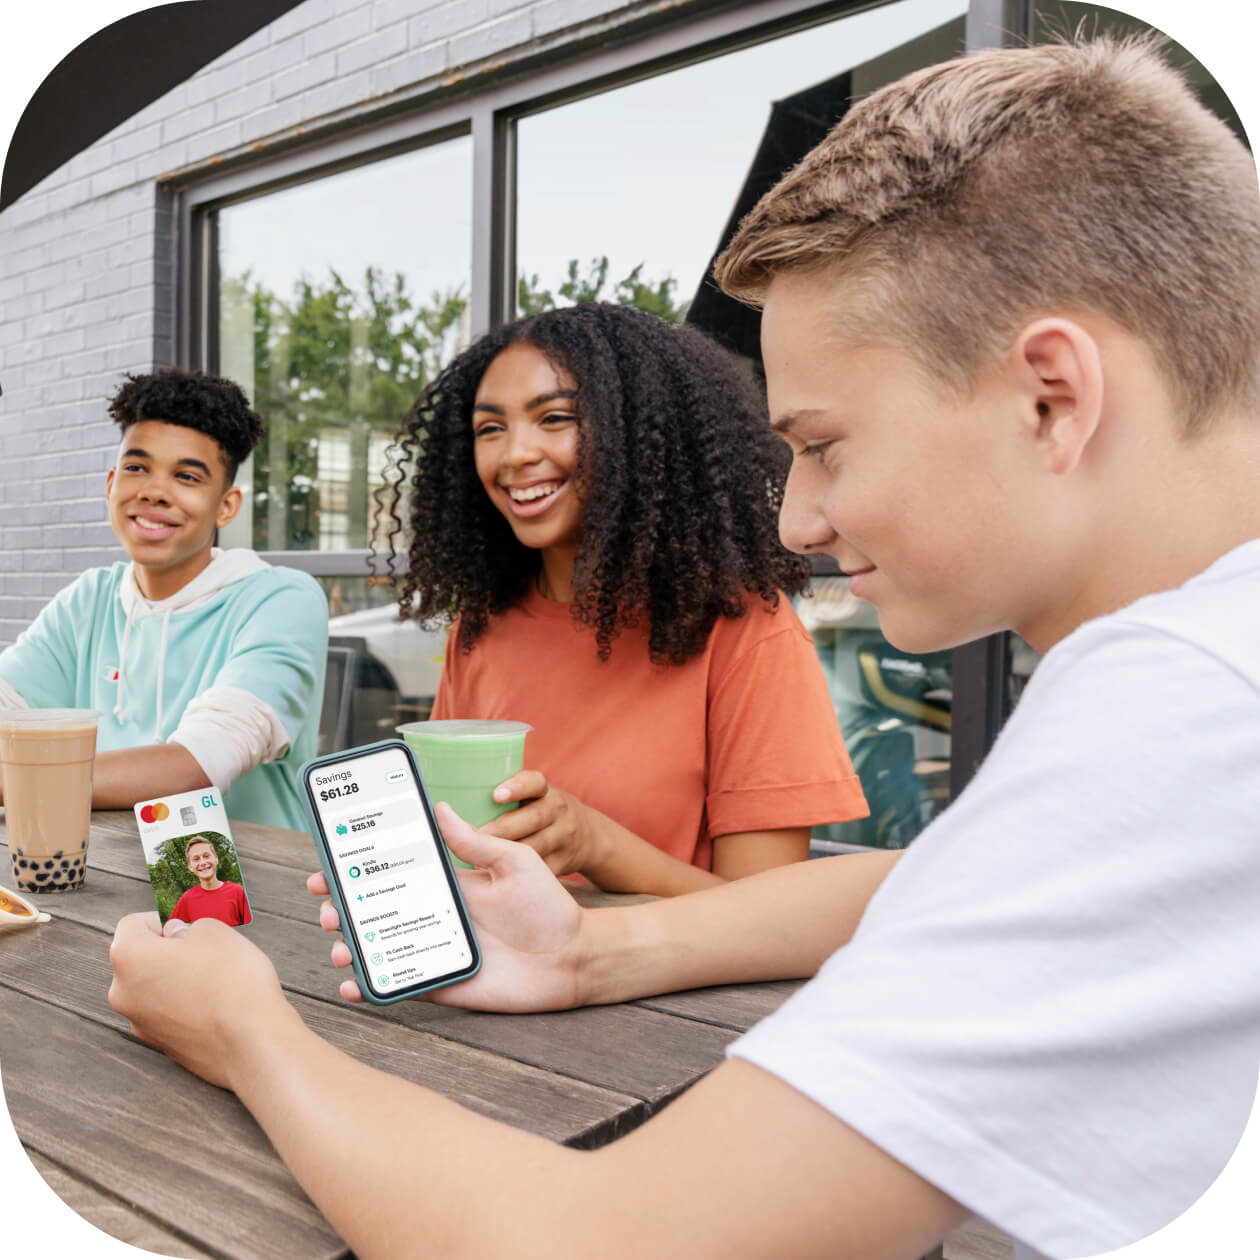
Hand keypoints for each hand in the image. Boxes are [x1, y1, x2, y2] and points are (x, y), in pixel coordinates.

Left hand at [108, 911, 295, 1089]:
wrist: (250, 1042)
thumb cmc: (231, 980)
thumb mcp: (214, 930)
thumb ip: (186, 926)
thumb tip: (177, 937)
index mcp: (128, 957)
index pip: (132, 925)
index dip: (162, 918)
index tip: (188, 924)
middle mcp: (122, 993)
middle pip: (139, 959)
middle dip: (168, 950)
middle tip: (205, 949)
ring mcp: (139, 1023)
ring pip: (153, 987)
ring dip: (176, 977)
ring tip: (215, 978)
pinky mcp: (159, 1044)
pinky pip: (167, 1012)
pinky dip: (184, 1003)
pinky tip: (216, 1003)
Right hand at [306, 802, 586, 1011]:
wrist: (574, 958)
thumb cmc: (549, 906)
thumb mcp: (515, 863)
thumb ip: (476, 842)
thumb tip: (440, 807)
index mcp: (449, 885)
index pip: (395, 873)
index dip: (361, 869)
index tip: (330, 863)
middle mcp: (436, 917)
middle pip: (377, 911)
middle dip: (344, 908)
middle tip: (326, 905)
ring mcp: (437, 951)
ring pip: (381, 949)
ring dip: (352, 947)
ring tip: (339, 944)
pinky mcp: (444, 983)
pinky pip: (400, 986)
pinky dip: (372, 988)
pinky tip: (354, 984)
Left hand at [481, 769, 601, 876]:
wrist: (589, 837)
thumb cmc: (543, 813)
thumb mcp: (533, 797)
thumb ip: (503, 797)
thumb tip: (448, 805)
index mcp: (546, 791)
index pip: (534, 782)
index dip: (516, 787)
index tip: (496, 795)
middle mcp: (557, 810)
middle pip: (531, 819)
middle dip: (500, 831)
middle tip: (474, 839)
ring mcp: (563, 837)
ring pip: (535, 847)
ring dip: (506, 856)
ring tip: (478, 862)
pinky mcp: (565, 861)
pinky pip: (541, 870)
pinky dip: (519, 877)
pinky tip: (498, 882)